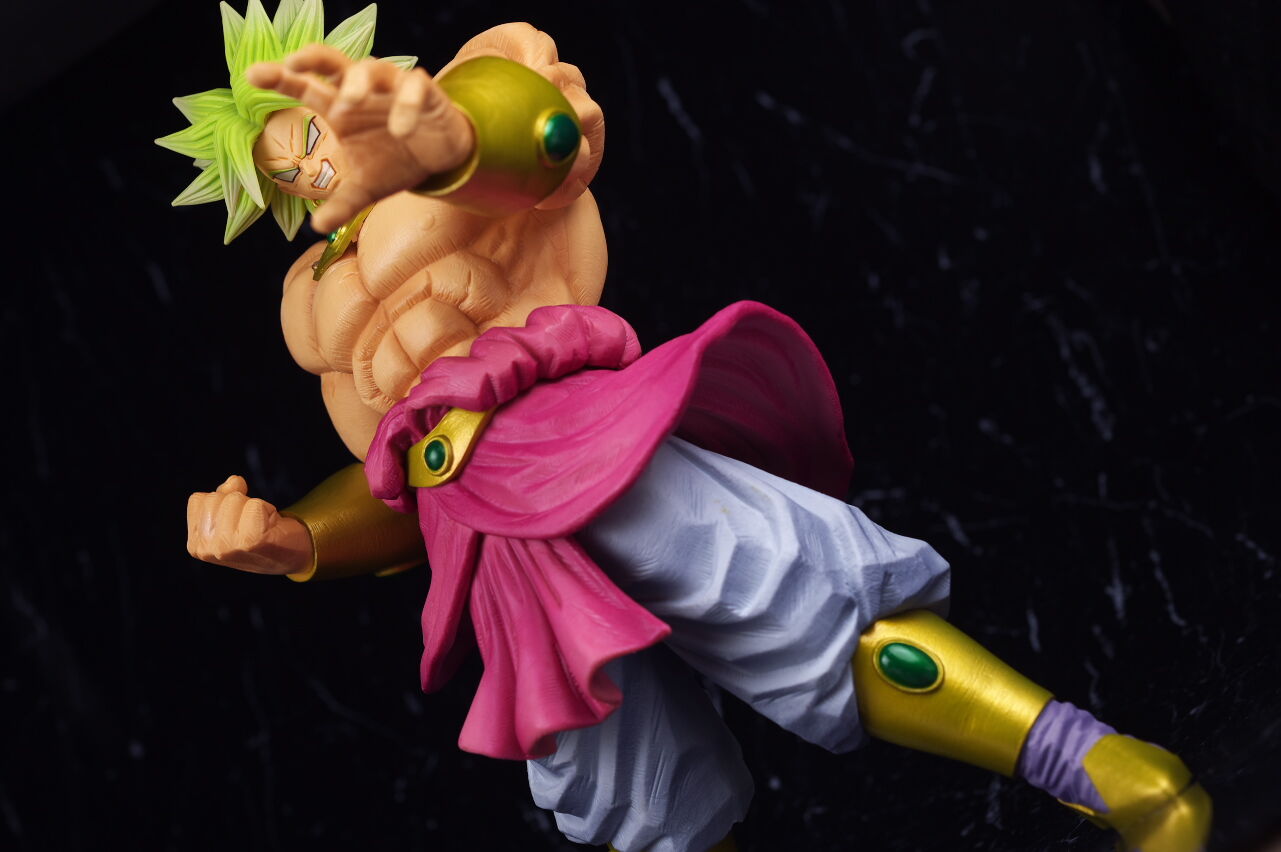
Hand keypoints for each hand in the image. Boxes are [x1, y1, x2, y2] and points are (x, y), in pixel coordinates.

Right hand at [187, 475, 311, 574]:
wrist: (290, 556)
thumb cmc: (257, 534)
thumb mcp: (230, 516)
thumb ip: (223, 495)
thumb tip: (234, 480)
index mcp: (196, 545)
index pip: (198, 499)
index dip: (221, 501)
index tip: (235, 520)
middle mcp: (207, 548)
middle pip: (215, 497)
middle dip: (238, 503)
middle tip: (251, 522)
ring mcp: (227, 546)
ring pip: (235, 498)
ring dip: (253, 506)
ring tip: (260, 525)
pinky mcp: (250, 540)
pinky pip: (256, 504)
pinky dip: (268, 510)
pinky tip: (271, 527)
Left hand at [247, 45, 473, 232]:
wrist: (442, 159)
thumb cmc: (396, 161)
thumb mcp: (366, 189)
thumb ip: (342, 205)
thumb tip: (317, 226)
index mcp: (341, 106)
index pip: (306, 86)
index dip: (280, 78)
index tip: (253, 76)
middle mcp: (363, 90)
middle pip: (334, 61)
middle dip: (313, 58)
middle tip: (293, 64)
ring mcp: (394, 88)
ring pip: (373, 68)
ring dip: (357, 83)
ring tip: (345, 105)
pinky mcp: (426, 93)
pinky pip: (414, 88)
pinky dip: (406, 105)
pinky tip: (401, 130)